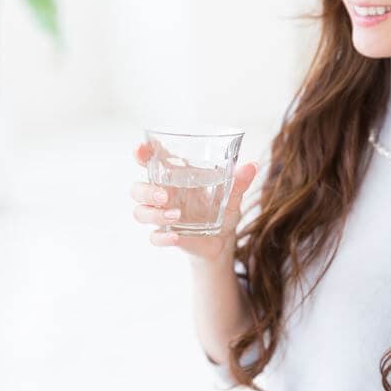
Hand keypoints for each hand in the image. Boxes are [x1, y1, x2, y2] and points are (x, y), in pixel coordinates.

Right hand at [130, 142, 257, 260]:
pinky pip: (154, 237)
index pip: (152, 161)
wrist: (223, 241)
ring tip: (176, 216)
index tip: (139, 150)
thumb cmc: (222, 209)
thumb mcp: (232, 195)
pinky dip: (162, 238)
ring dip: (154, 214)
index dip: (142, 154)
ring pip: (140, 212)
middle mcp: (164, 194)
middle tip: (164, 196)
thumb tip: (252, 166)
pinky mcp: (166, 235)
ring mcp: (162, 216)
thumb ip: (239, 181)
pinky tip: (176, 238)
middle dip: (146, 191)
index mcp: (176, 177)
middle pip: (138, 189)